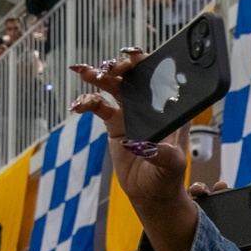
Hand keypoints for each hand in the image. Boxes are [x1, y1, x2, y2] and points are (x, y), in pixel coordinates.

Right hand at [69, 52, 191, 213]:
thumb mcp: (172, 166)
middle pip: (134, 77)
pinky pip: (98, 106)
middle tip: (107, 68)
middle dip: (119, 67)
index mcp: (171, 110)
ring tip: (85, 72)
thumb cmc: (168, 178)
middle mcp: (151, 106)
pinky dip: (86, 102)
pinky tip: (77, 105)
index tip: (132, 57)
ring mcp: (131, 112)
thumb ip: (160, 154)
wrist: (151, 193)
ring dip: (98, 76)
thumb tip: (140, 145)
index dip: (146, 64)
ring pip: (114, 86)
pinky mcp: (115, 123)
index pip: (160, 78)